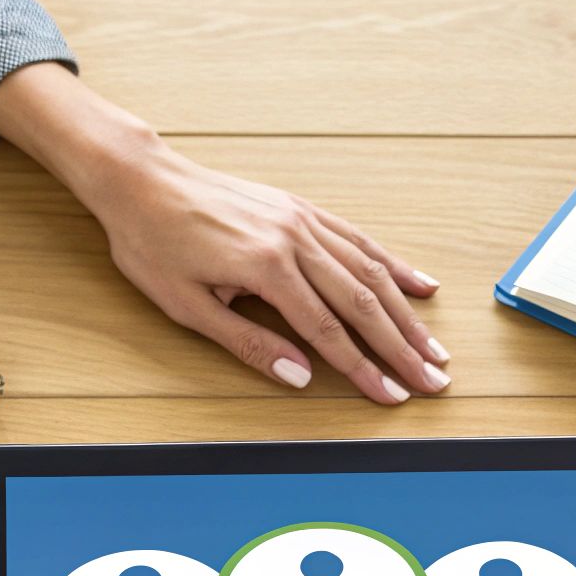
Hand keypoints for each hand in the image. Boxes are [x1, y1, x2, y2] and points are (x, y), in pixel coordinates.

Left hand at [0, 63, 446, 404]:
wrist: (140, 179)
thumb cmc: (152, 242)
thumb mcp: (187, 305)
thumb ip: (248, 343)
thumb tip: (299, 377)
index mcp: (265, 267)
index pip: (328, 331)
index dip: (364, 369)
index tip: (391, 396)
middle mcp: (294, 238)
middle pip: (363, 303)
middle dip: (402, 347)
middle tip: (434, 379)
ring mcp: (301, 219)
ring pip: (369, 271)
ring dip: (406, 313)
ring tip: (435, 346)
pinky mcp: (300, 208)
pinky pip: (358, 238)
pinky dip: (393, 264)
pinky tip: (419, 284)